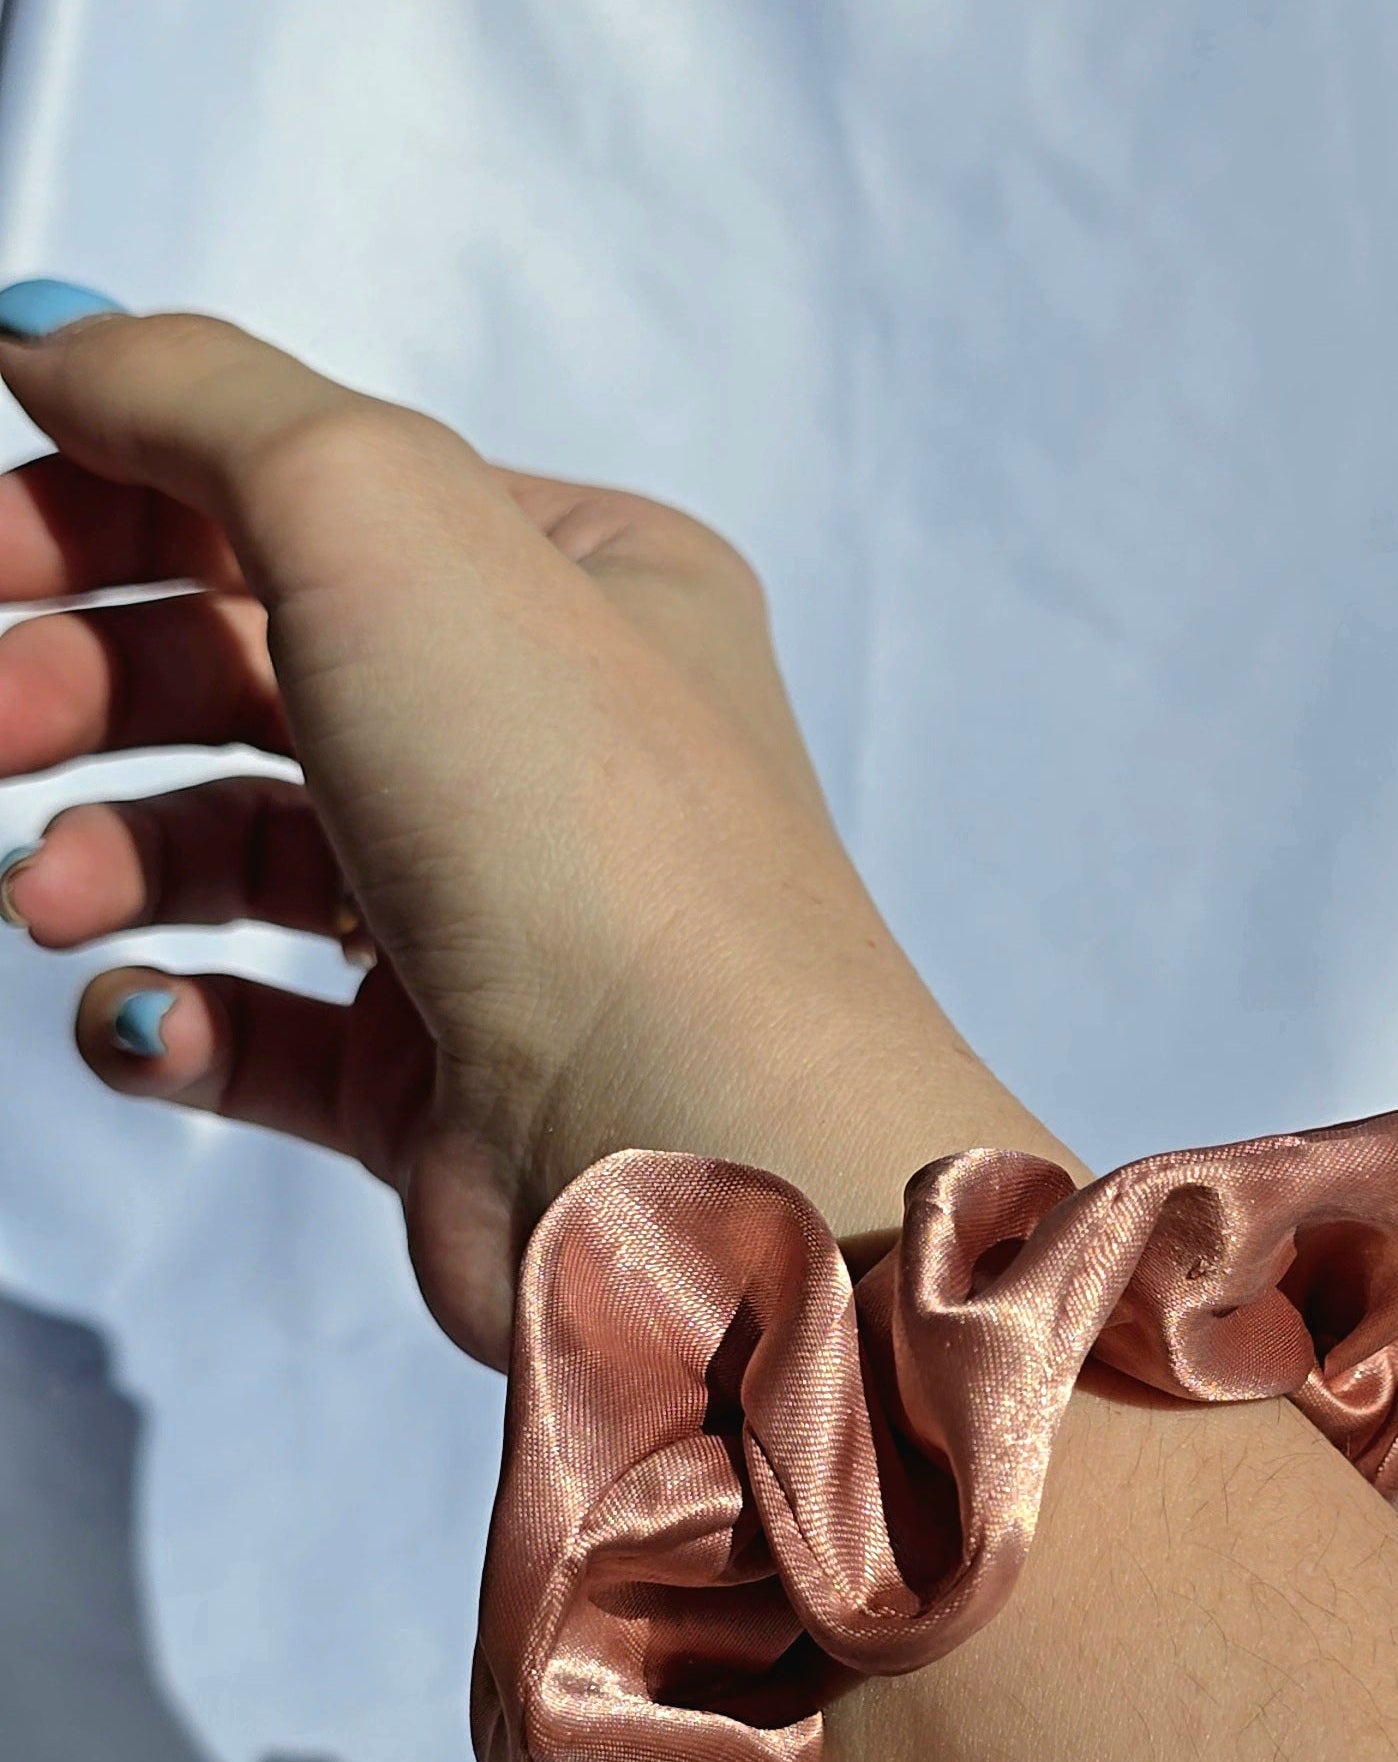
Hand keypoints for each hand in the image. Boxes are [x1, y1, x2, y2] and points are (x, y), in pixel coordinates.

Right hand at [0, 304, 1055, 1362]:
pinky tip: (139, 1016)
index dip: (114, 496)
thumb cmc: (581, 823)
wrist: (687, 1139)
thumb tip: (56, 340)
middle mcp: (543, 748)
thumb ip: (200, 400)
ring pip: (236, 849)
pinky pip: (253, 1031)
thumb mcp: (382, 513)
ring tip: (45, 893)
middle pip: (248, 665)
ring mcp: (488, 921)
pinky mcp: (434, 1083)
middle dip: (87, 678)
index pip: (307, 496)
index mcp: (577, 584)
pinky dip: (168, 1016)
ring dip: (109, 851)